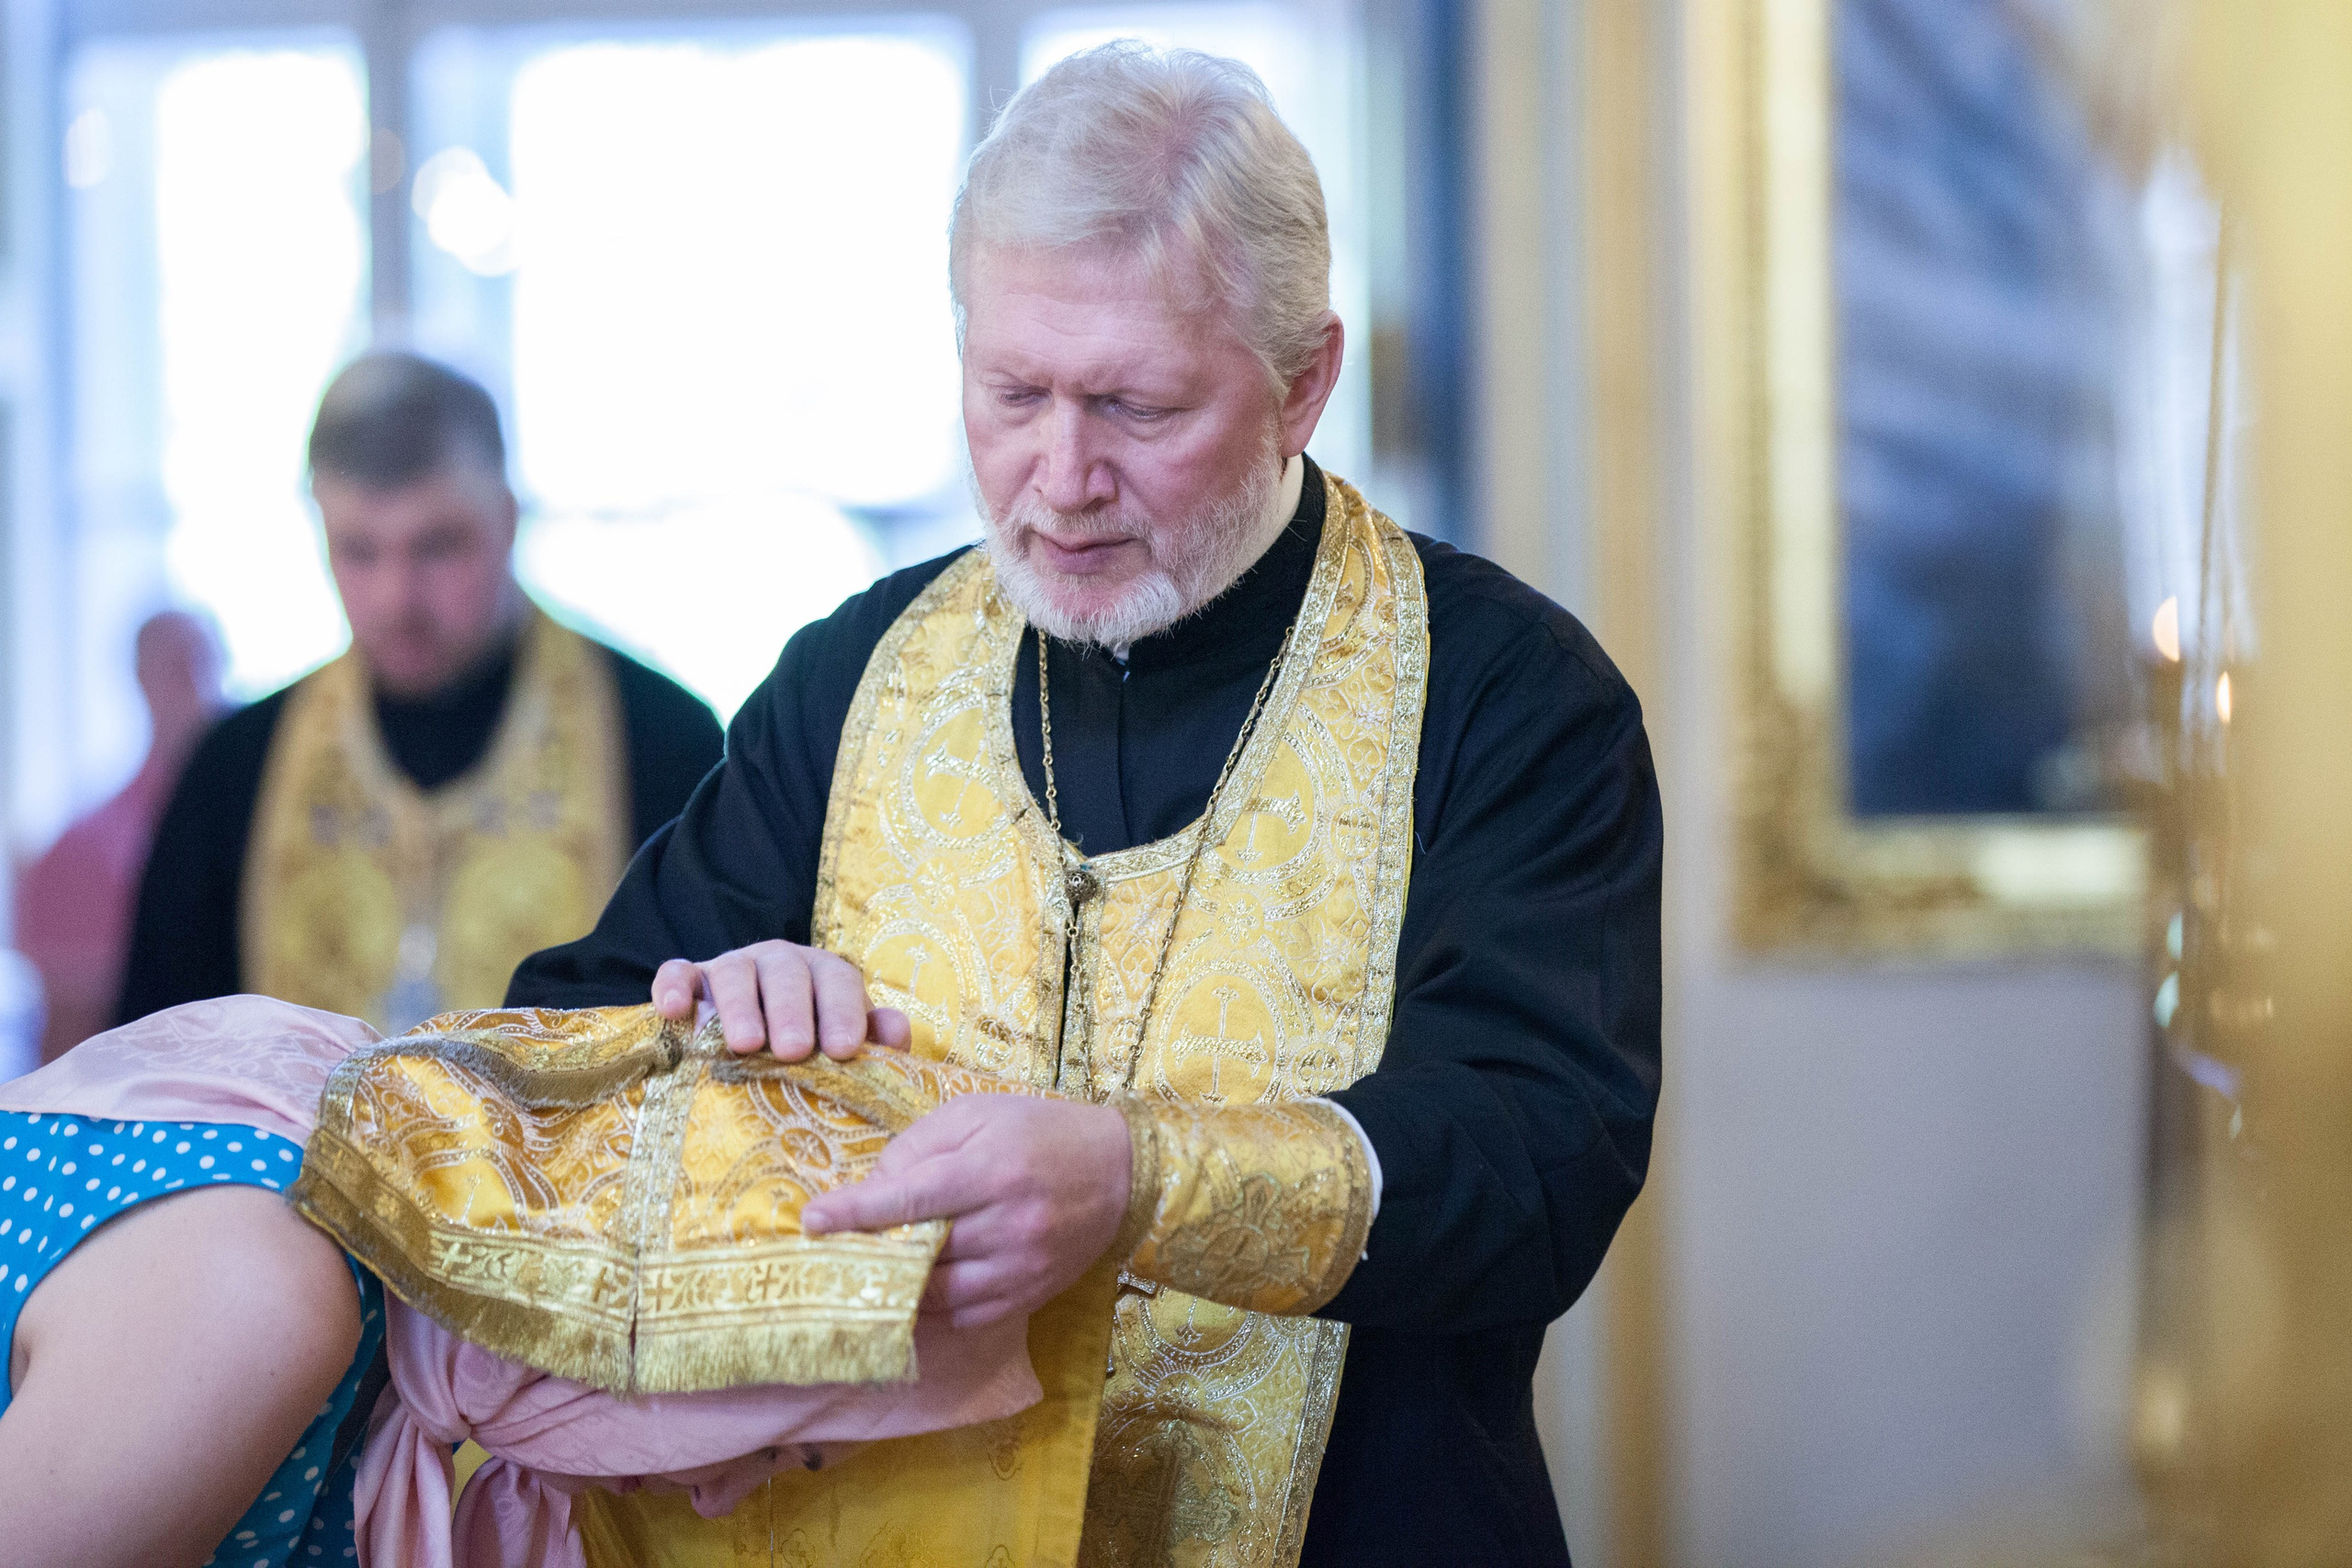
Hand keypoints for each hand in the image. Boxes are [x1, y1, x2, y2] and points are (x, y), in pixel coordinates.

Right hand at [651, 940, 909, 1060]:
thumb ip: (874, 1038)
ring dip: (737, 1006)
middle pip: (786, 974)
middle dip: (791, 1011)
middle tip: (793, 1051)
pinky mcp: (689, 979)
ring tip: (743, 1045)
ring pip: (734, 973)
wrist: (750, 1033)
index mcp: (823, 973)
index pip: (838, 981)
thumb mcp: (842, 1040)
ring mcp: (732, 967)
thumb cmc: (809, 1044)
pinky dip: (672, 986)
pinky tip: (673, 1012)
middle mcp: (779, 962)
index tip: (843, 1050)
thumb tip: (896, 1031)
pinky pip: (677, 973)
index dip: (843, 1013)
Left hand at [801, 1095, 1132, 1327]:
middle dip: (871, 1250)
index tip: (811, 1219)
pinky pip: (964, 1316)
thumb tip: (870, 1188)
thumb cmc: (1040, 1131)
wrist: (1121, 1172)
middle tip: (836, 1245)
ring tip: (875, 1266)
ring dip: (899, 1283)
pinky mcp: (1029, 1296)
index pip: (912, 1197)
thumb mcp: (978, 1113)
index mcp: (992, 1170)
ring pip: (937, 1294)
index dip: (856, 1211)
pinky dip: (934, 1304)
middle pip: (919, 1252)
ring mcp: (1021, 1268)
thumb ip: (920, 1145)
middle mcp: (1008, 1224)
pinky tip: (922, 1283)